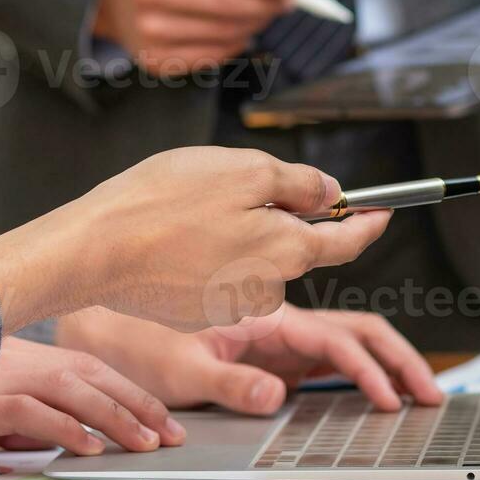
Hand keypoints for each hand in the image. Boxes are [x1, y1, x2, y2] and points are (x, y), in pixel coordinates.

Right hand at [0, 148, 391, 333]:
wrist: (95, 249)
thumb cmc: (164, 203)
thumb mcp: (244, 170)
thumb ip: (298, 183)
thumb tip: (330, 194)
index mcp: (288, 249)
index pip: (348, 240)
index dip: (370, 221)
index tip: (384, 211)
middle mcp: (268, 285)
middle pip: (293, 245)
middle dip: (276, 214)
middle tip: (228, 185)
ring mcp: (231, 304)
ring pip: (253, 257)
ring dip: (237, 232)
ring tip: (189, 209)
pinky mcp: (197, 310)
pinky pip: (218, 273)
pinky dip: (206, 252)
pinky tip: (174, 236)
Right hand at [0, 338, 186, 469]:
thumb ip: (19, 412)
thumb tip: (53, 433)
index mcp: (17, 354)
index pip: (86, 367)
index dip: (127, 389)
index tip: (159, 414)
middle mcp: (12, 356)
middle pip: (90, 372)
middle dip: (137, 401)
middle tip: (170, 430)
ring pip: (71, 388)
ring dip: (114, 415)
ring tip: (145, 441)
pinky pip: (31, 411)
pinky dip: (65, 427)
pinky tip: (89, 445)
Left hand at [59, 304, 443, 414]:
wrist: (98, 288)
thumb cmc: (131, 325)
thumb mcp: (179, 366)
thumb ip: (232, 381)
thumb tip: (276, 397)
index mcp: (264, 314)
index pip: (336, 341)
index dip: (375, 370)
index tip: (399, 397)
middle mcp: (273, 308)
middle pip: (351, 327)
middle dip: (396, 357)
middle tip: (427, 390)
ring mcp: (266, 316)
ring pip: (335, 327)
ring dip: (376, 353)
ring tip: (404, 383)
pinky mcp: (254, 325)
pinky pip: (311, 334)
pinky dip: (345, 352)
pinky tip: (354, 373)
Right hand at [93, 0, 301, 73]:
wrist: (113, 1)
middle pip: (224, 4)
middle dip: (267, 2)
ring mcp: (149, 32)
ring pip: (223, 31)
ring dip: (258, 22)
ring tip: (271, 10)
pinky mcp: (155, 60)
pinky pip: (213, 55)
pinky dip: (238, 42)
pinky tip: (245, 29)